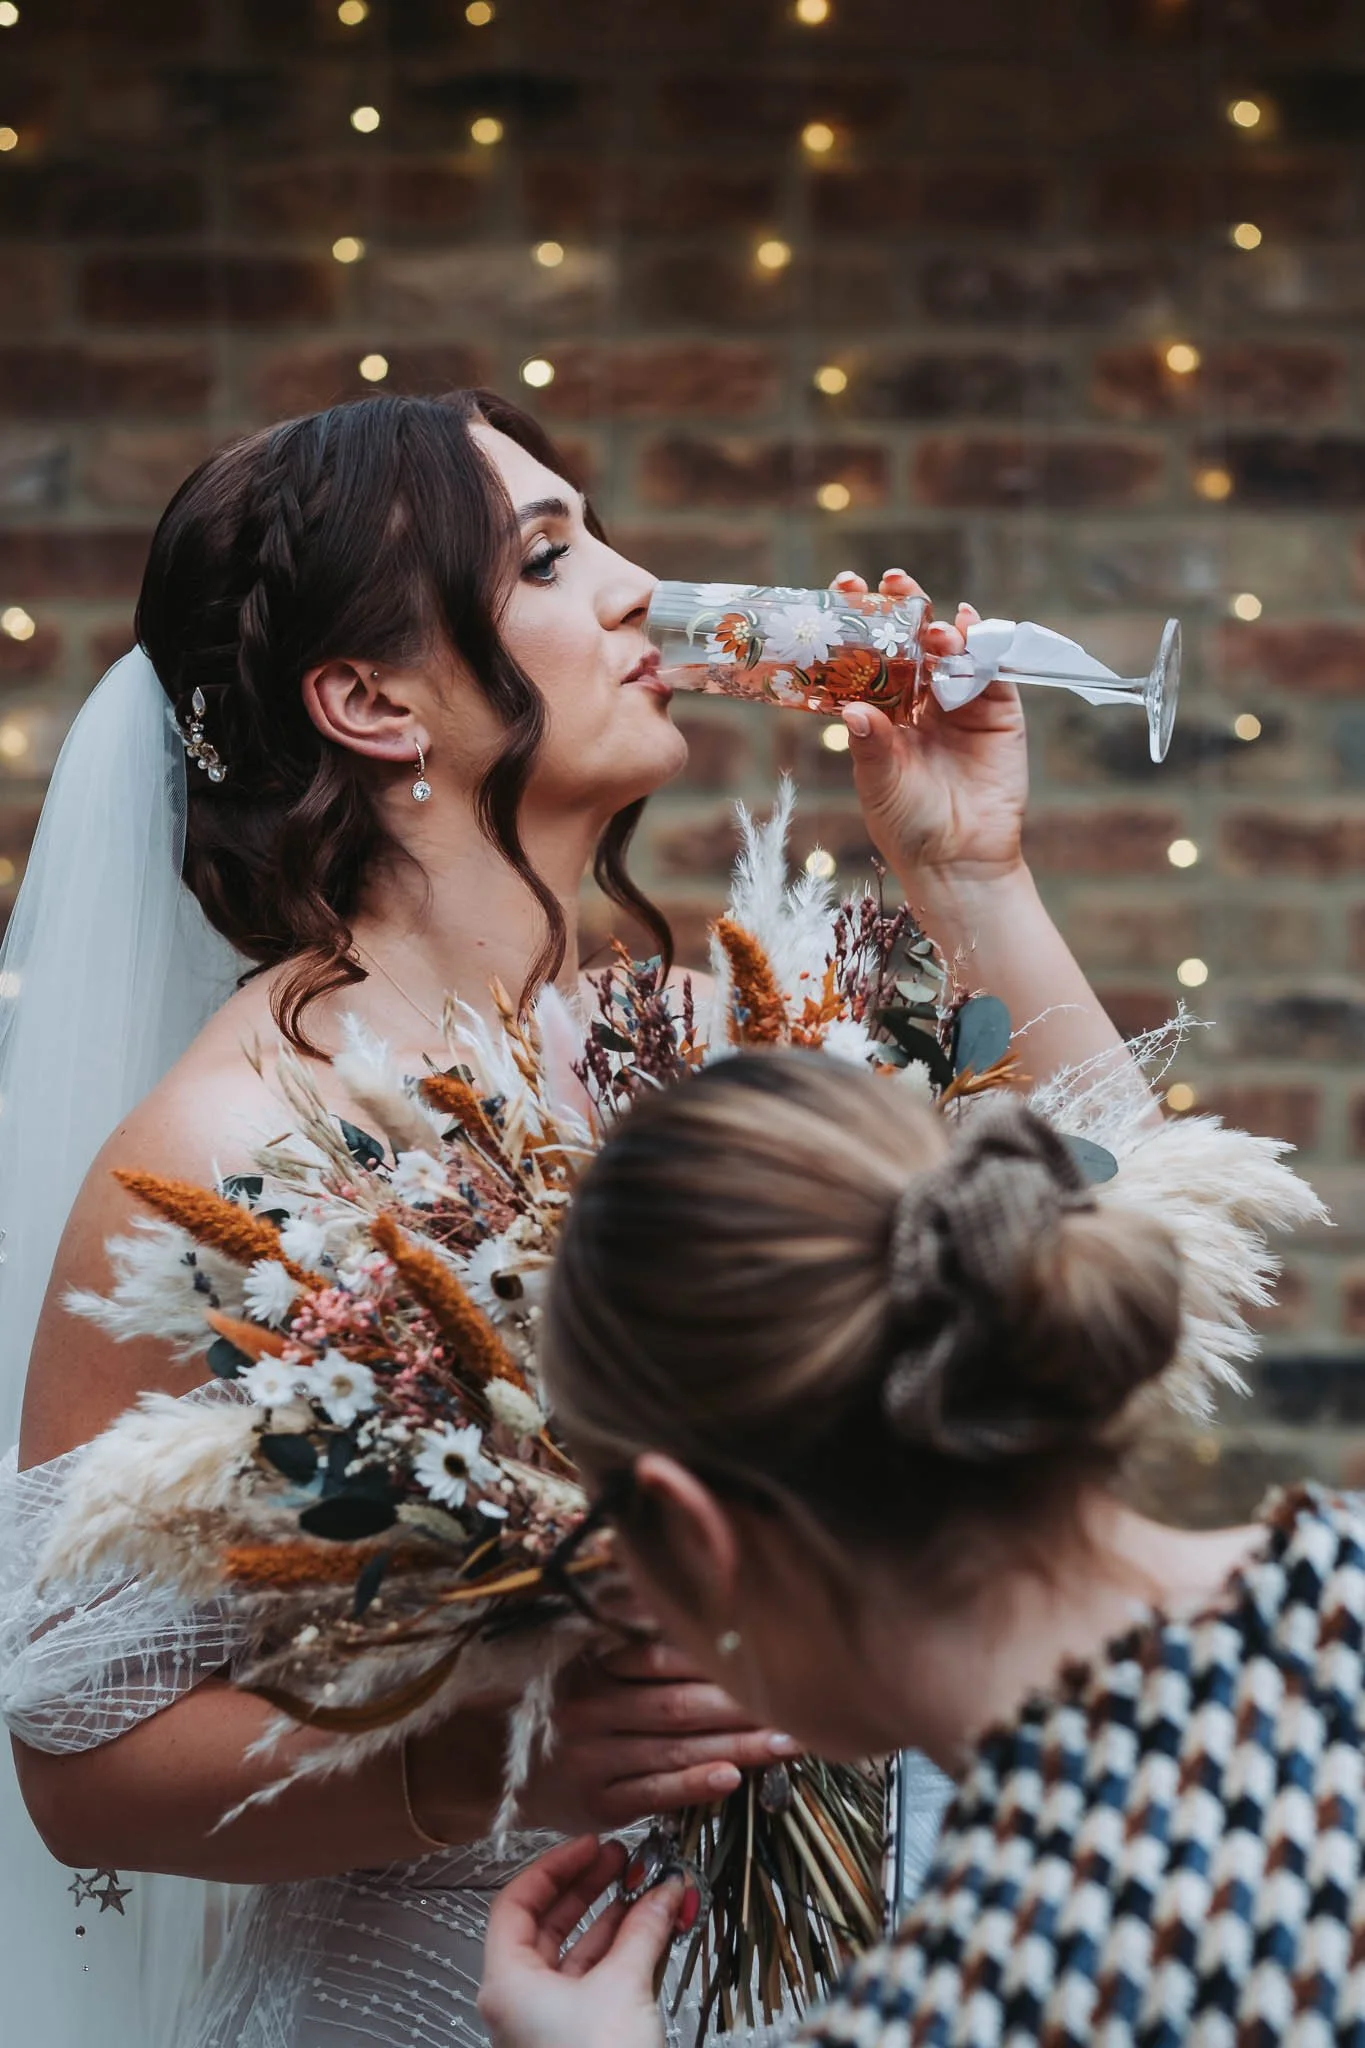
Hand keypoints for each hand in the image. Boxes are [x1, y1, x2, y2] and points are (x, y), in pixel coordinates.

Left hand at [479, 1834, 678, 2047]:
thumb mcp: (624, 1986)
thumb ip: (644, 1928)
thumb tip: (666, 1889)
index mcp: (506, 1982)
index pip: (516, 1902)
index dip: (554, 1867)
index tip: (590, 1846)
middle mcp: (519, 2000)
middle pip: (547, 1923)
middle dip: (590, 1888)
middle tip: (624, 1860)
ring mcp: (547, 2021)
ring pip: (576, 1952)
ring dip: (613, 1918)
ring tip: (648, 1888)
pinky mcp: (577, 2038)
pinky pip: (594, 1979)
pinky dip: (622, 1951)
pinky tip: (652, 1929)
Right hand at [518, 1640, 796, 1833]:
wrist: (475, 1764)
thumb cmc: (540, 1706)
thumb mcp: (571, 1662)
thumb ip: (624, 1646)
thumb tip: (696, 1624)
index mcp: (590, 1666)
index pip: (664, 1656)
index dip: (718, 1658)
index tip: (767, 1656)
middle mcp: (592, 1710)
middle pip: (680, 1704)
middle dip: (742, 1705)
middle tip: (797, 1702)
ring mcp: (592, 1759)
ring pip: (675, 1749)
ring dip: (737, 1746)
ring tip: (787, 1742)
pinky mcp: (594, 1805)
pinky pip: (652, 1794)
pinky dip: (693, 1784)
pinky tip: (732, 1778)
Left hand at [828, 568, 1028, 888]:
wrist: (960, 861)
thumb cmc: (909, 826)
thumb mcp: (880, 785)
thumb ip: (871, 745)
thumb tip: (853, 710)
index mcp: (885, 714)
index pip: (869, 658)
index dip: (859, 623)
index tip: (843, 588)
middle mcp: (921, 703)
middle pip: (911, 643)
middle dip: (902, 608)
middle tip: (890, 581)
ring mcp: (961, 705)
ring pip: (952, 651)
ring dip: (942, 630)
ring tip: (933, 630)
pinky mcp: (998, 714)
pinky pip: (993, 670)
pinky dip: (984, 645)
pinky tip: (971, 627)